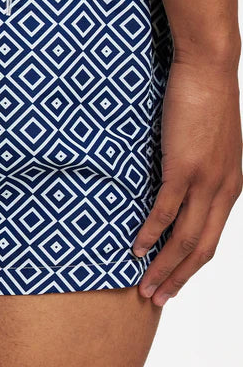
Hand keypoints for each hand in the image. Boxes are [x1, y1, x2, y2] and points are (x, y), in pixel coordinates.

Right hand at [133, 56, 241, 305]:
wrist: (208, 68)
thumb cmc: (205, 98)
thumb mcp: (210, 141)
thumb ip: (199, 166)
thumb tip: (178, 180)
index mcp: (230, 185)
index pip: (212, 237)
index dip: (192, 265)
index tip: (173, 281)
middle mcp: (223, 190)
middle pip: (202, 248)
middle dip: (179, 278)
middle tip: (157, 298)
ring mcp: (205, 180)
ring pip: (185, 238)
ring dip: (164, 266)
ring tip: (145, 286)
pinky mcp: (185, 167)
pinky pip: (166, 211)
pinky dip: (151, 233)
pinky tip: (137, 248)